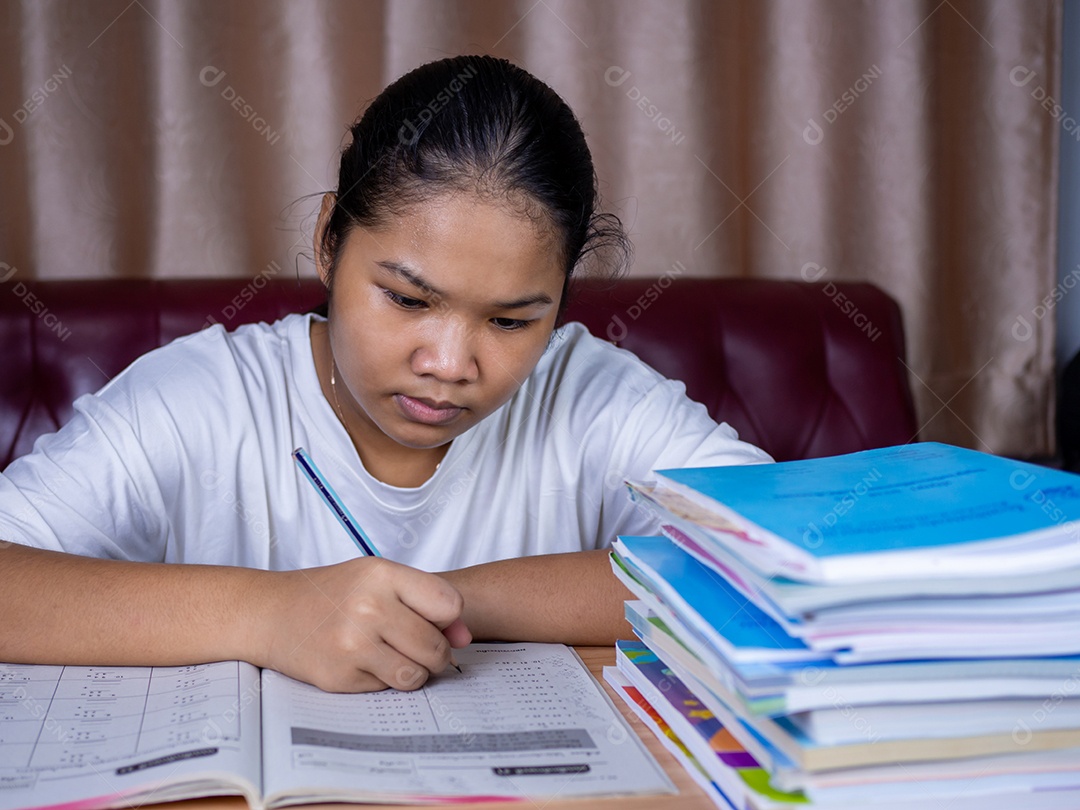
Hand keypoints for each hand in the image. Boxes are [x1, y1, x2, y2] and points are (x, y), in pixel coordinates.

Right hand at [253, 557, 470, 692]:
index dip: (449, 619)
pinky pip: (386, 689)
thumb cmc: (331, 593)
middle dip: (435, 653)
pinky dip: (383, 680)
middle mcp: (369, 607)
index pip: (449, 605)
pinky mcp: (341, 676)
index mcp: (382, 574)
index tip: (434, 620)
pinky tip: (364, 662)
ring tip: (395, 656)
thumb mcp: (378, 579)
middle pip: (436, 647)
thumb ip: (425, 601)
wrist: (272, 613)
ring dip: (413, 672)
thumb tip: (464, 638)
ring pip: (416, 676)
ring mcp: (353, 644)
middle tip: (416, 646)